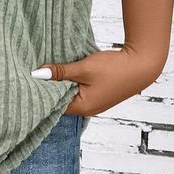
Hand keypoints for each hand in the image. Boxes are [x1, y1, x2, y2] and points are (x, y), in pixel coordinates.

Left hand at [34, 44, 163, 116]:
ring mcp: (94, 102)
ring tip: (49, 69)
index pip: (53, 104)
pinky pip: (79, 89)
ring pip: (70, 93)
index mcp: (82, 107)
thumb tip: (38, 74)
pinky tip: (66, 70)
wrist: (142, 65)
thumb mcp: (83, 68)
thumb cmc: (114, 68)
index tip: (31, 79)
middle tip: (37, 72)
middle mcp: (87, 109)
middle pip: (61, 100)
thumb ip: (61, 72)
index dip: (42, 92)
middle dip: (50, 87)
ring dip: (62, 82)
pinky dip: (72, 81)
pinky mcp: (99, 94)